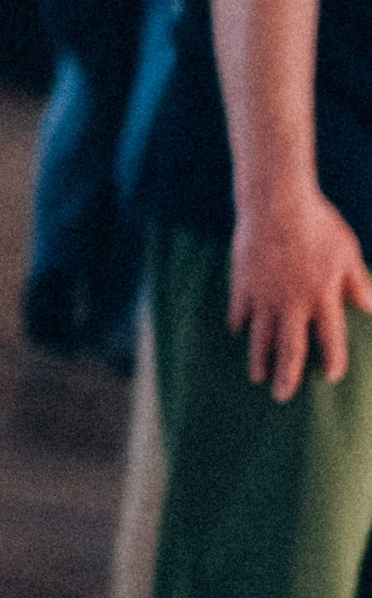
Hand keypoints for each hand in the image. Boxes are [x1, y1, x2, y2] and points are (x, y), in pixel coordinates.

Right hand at [230, 189, 371, 399]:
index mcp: (323, 296)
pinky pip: (239, 310)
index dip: (332, 361)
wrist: (276, 200)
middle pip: (289, 349)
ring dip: (259, 360)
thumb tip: (371, 306)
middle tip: (282, 396)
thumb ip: (357, 282)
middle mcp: (293, 303)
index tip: (330, 376)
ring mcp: (264, 295)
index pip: (330, 340)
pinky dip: (239, 323)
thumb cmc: (318, 223)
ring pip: (260, 337)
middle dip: (287, 376)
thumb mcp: (347, 252)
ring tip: (258, 377)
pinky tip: (238, 332)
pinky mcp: (243, 282)